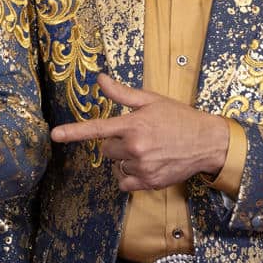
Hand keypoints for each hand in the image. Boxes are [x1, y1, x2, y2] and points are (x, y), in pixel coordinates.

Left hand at [49, 74, 229, 191]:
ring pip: (116, 165)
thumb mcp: (151, 100)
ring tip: (147, 151)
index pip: (96, 129)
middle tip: (138, 137)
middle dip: (116, 144)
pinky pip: (124, 182)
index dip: (73, 132)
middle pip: (106, 150)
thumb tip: (100, 79)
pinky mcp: (149, 183)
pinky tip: (146, 166)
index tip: (55, 135)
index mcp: (133, 125)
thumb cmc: (179, 118)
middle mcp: (135, 147)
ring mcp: (142, 167)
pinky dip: (130, 176)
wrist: (207, 142)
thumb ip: (122, 94)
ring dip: (125, 160)